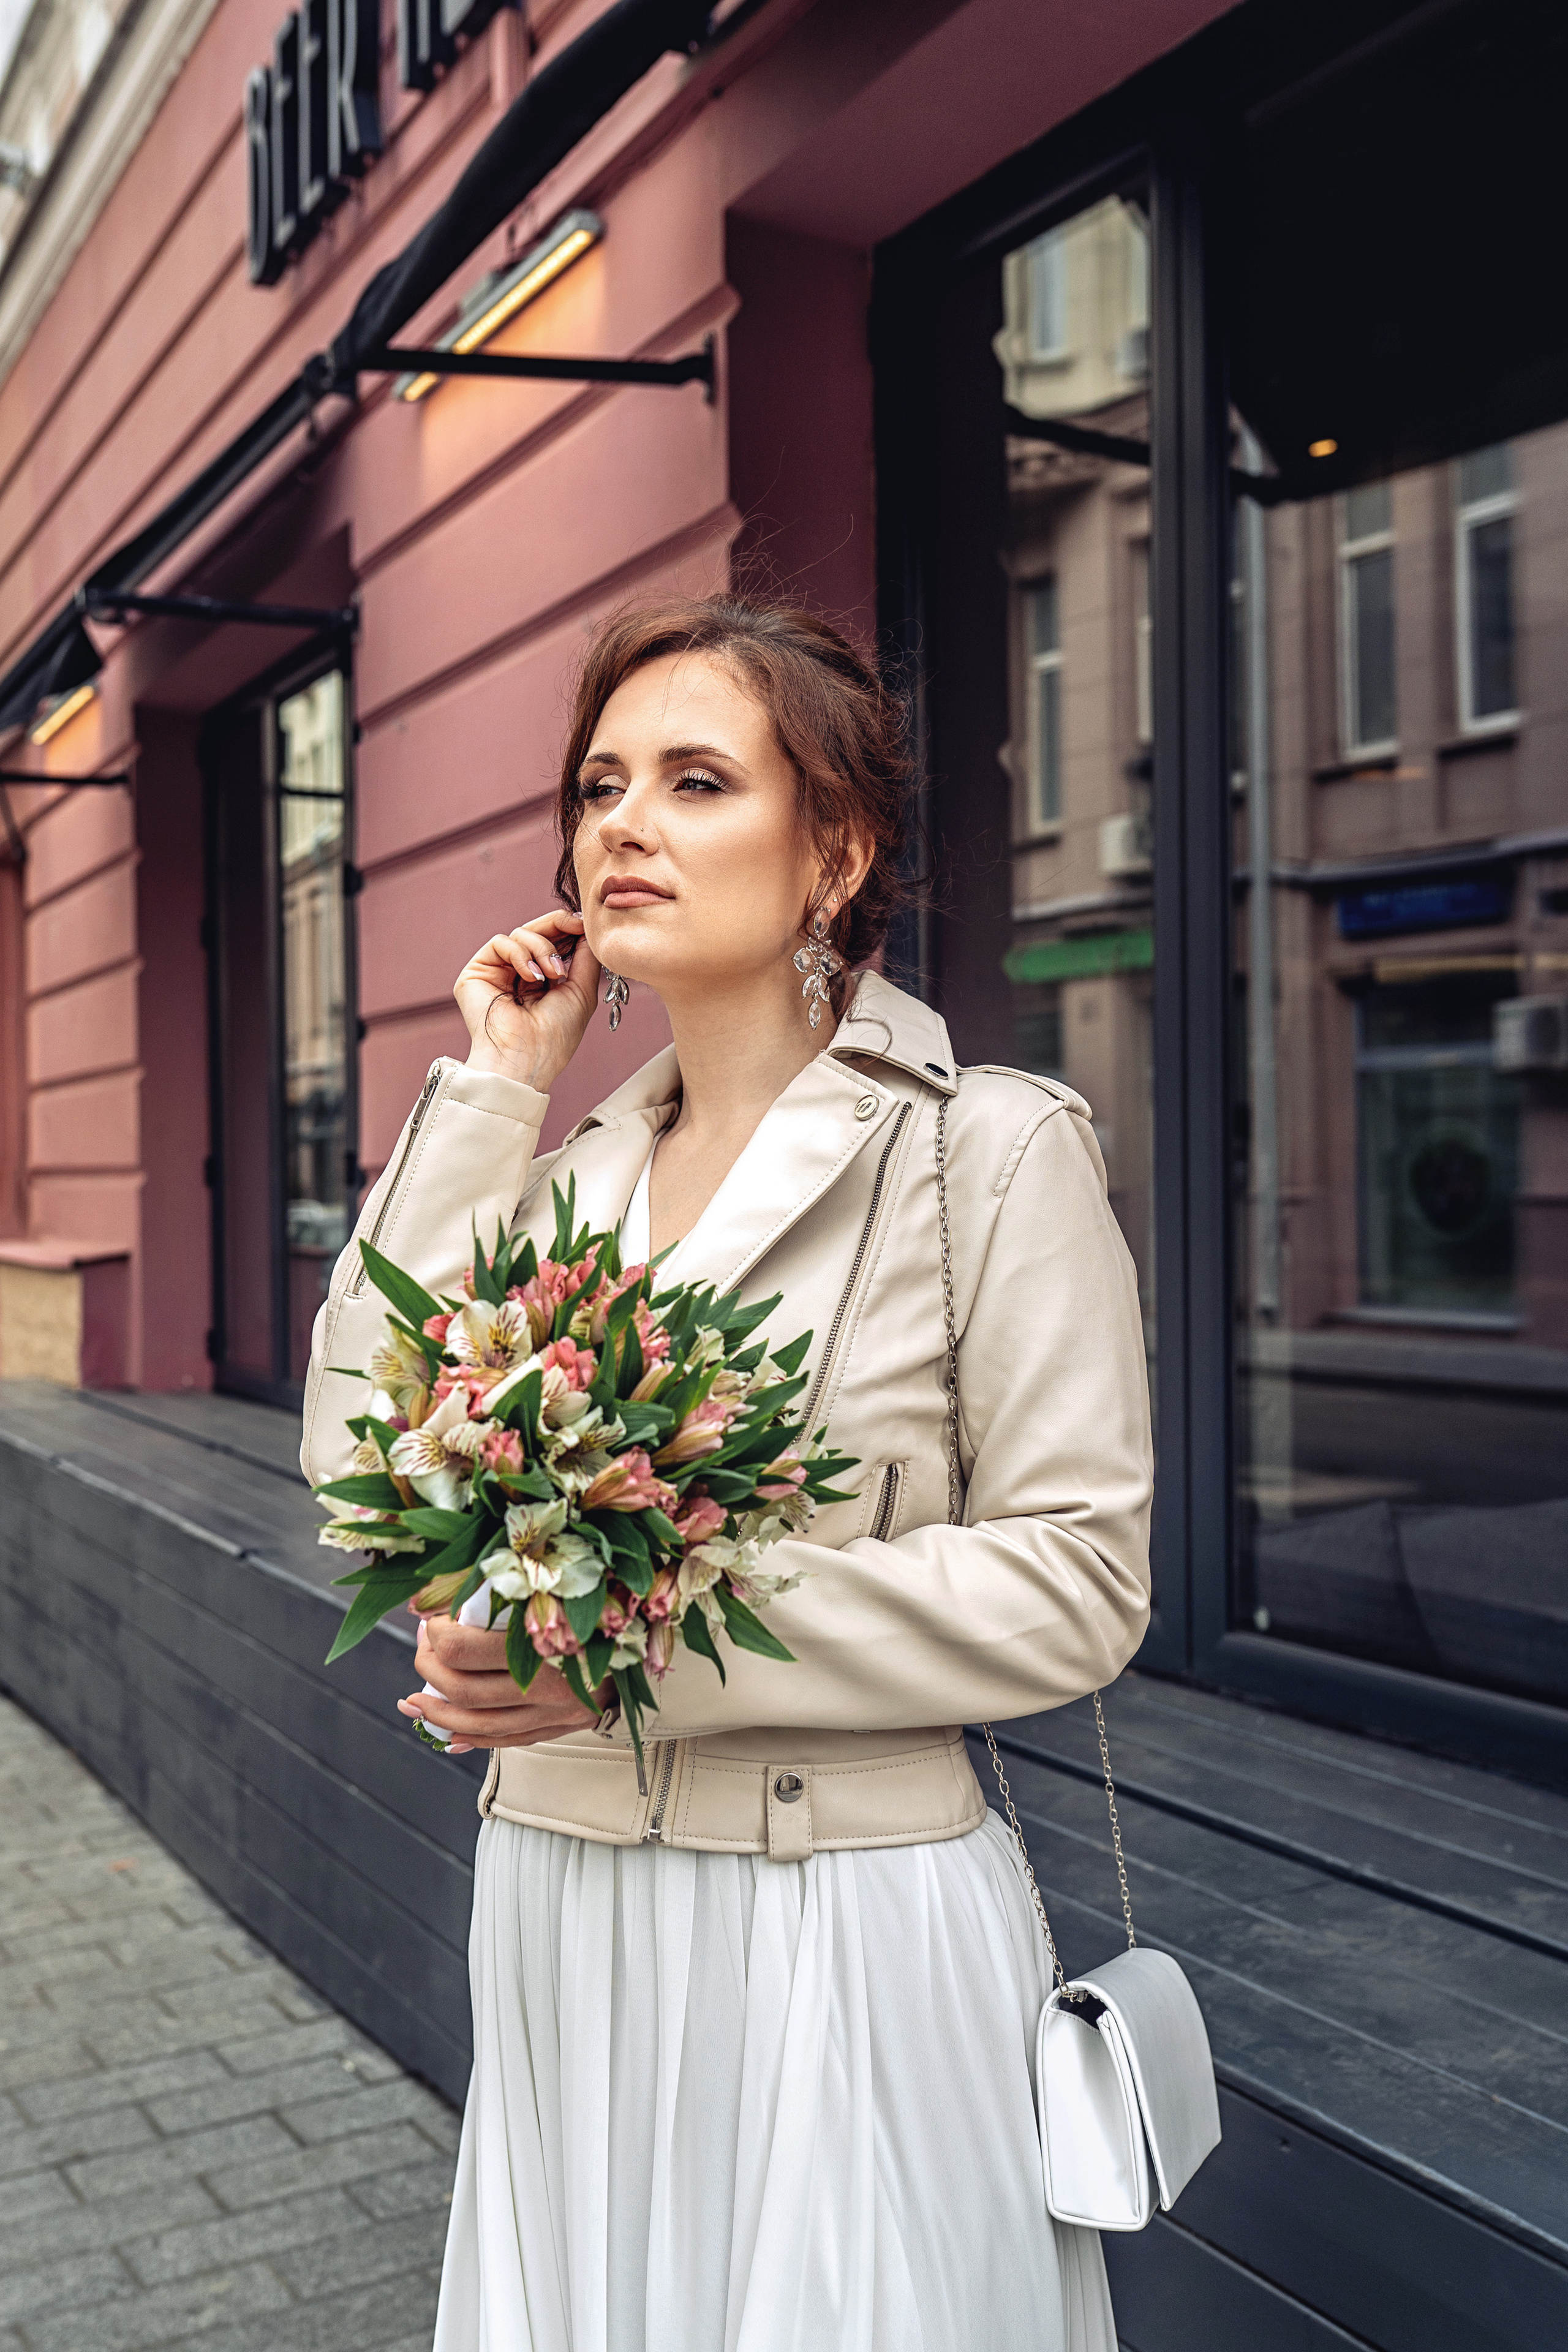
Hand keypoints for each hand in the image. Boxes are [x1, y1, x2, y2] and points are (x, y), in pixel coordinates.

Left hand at [399, 1605, 599, 1752]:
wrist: (655, 1638)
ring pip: (477, 1724)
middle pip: (463, 1688)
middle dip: (429, 1667)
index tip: (430, 1619)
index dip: (435, 1633)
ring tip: (413, 1697)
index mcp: (547, 1644)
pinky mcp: (558, 1728)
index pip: (463, 1648)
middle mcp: (550, 1687)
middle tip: (421, 1645)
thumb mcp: (559, 1588)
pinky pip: (503, 1741)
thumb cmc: (606, 1602)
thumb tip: (454, 1598)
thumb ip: (510, 1590)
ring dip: (437, 1711)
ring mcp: (554, 1713)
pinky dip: (468, 1738)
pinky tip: (443, 1730)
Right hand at [454, 908, 600, 1092]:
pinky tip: (531, 976)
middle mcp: (519, 975)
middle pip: (537, 932)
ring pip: (521, 934)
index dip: (569, 928)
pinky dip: (520, 953)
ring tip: (553, 975)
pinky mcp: (478, 972)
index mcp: (543, 982)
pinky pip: (500, 942)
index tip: (584, 924)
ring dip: (542, 948)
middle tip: (575, 926)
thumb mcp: (582, 991)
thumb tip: (587, 927)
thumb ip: (585, 957)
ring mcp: (497, 973)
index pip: (554, 942)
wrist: (527, 1058)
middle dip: (558, 927)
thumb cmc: (556, 1034)